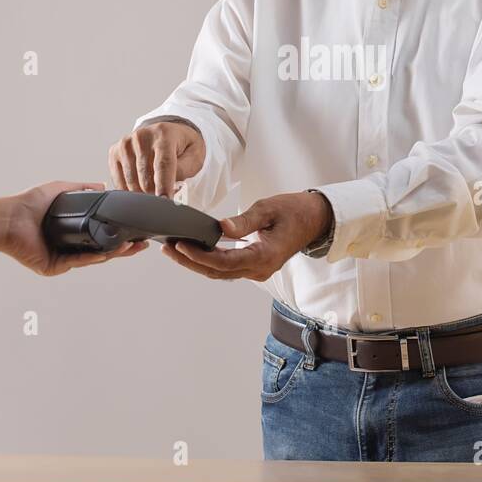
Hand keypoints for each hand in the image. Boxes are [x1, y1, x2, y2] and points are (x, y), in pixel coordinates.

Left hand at [0, 181, 148, 276]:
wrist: (8, 217)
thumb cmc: (27, 204)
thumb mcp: (60, 189)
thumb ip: (81, 188)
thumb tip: (102, 185)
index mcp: (72, 232)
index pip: (101, 235)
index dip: (119, 233)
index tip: (137, 230)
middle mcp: (69, 247)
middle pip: (103, 249)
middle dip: (124, 248)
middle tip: (142, 243)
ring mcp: (63, 258)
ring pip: (94, 258)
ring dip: (114, 253)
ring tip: (131, 247)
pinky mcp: (54, 267)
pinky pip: (77, 262)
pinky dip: (93, 258)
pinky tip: (106, 253)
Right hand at [109, 121, 204, 197]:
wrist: (167, 133)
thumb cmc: (182, 147)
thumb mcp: (194, 157)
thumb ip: (183, 172)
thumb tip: (167, 189)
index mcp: (164, 134)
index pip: (163, 165)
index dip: (164, 186)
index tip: (165, 202)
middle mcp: (142, 136)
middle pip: (146, 178)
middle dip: (156, 192)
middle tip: (165, 191)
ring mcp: (125, 144)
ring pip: (132, 183)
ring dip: (143, 192)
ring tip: (154, 185)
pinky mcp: (114, 152)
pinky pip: (119, 182)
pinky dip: (131, 189)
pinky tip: (141, 183)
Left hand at [159, 191, 331, 281]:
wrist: (314, 220)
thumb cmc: (294, 211)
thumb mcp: (268, 209)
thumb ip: (243, 221)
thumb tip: (220, 227)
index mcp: (264, 256)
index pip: (224, 262)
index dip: (199, 256)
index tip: (180, 245)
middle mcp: (260, 269)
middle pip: (217, 272)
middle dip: (190, 261)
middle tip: (167, 249)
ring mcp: (258, 271)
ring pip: (221, 273)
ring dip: (197, 263)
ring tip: (174, 249)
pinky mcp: (255, 266)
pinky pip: (228, 268)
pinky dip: (209, 261)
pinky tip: (195, 250)